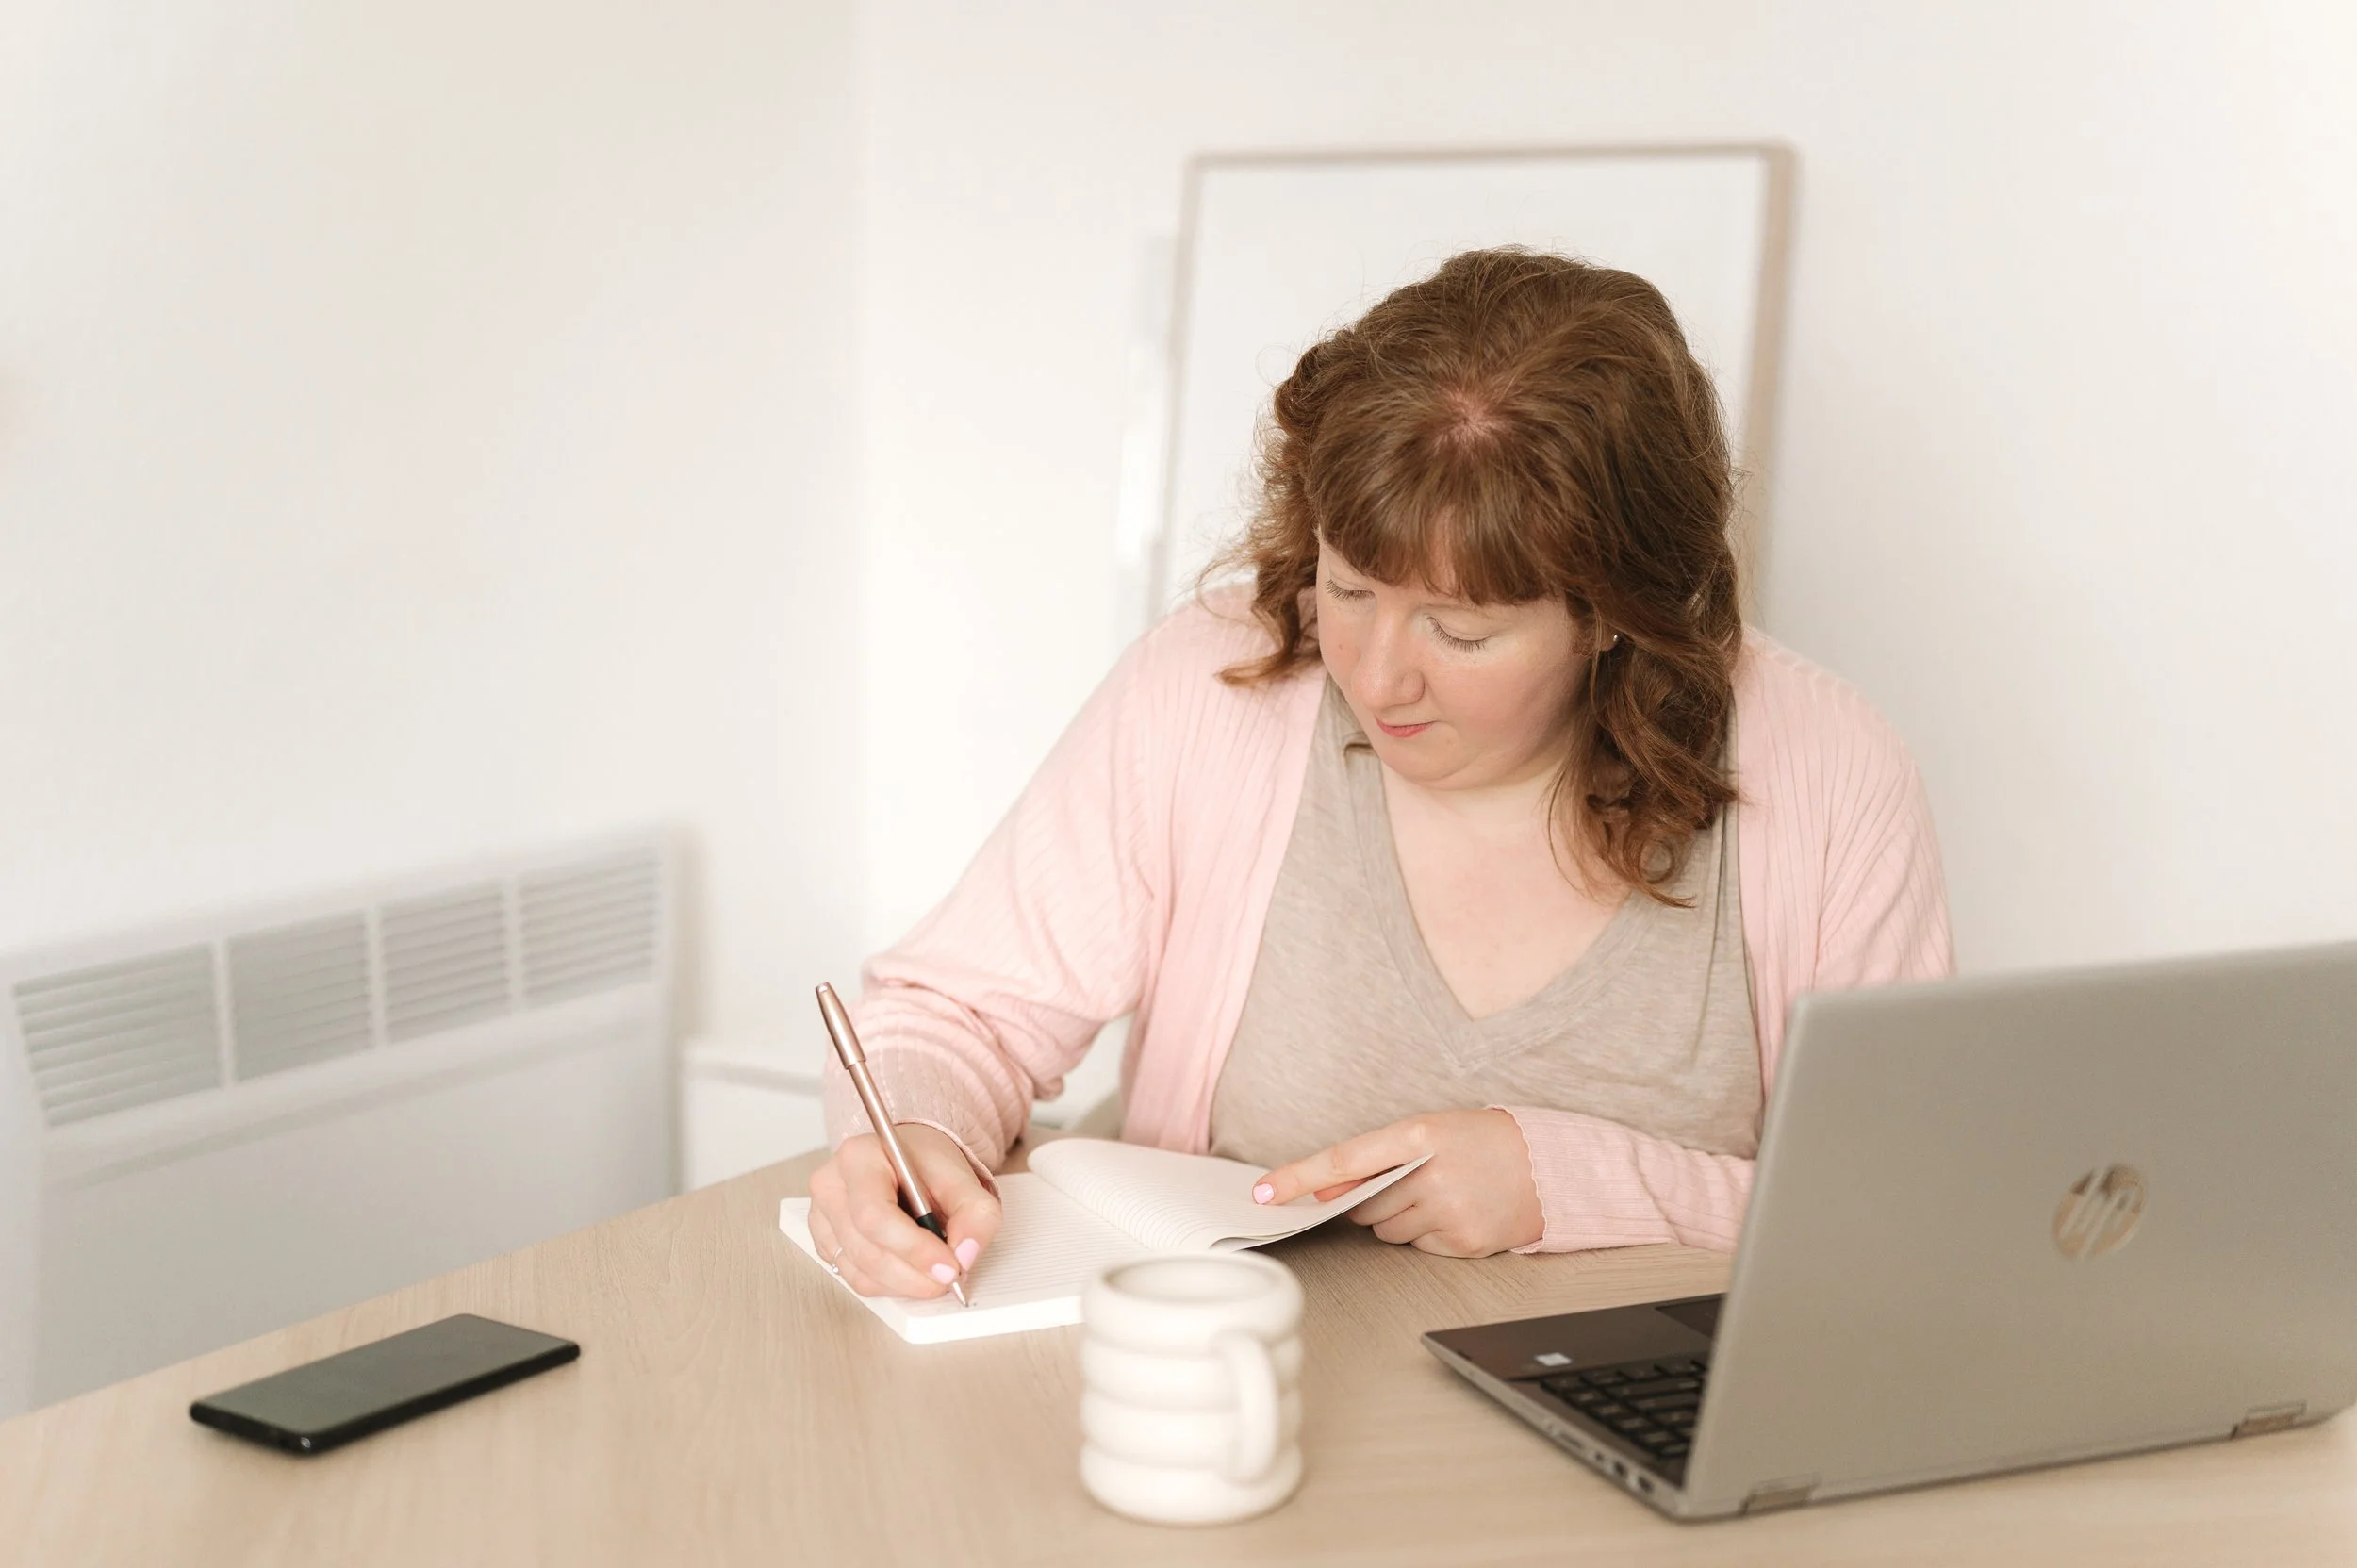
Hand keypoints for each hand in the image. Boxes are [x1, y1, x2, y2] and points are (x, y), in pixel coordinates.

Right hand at [806, 1124, 1001, 1298]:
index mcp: (859, 1158)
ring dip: (904, 1283)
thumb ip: (975, 1214)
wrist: (908, 1161)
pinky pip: (854, 1278)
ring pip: (859, 1271)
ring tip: (934, 1274)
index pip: (875, 1215)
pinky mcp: (824, 1241)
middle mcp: (831, 1186)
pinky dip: (889, 1284)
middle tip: (949, 1278)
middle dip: (913, 1273)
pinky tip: (911, 1270)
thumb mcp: (963, 1178)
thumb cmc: (926, 1164)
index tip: (949, 1266)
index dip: (913, 1248)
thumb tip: (966, 1255)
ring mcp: (822, 1216)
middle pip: (866, 1249)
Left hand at [1254, 1109, 1542, 1256]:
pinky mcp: (1462, 1242)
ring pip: (1386, 1231)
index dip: (1298, 1178)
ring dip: (1399, 1219)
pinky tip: (1454, 1215)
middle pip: (1363, 1205)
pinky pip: (1416, 1248)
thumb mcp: (1429, 1131)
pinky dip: (1426, 1235)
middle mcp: (1432, 1174)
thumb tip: (1324, 1190)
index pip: (1343, 1159)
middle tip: (1409, 1182)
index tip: (1263, 1193)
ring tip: (1439, 1196)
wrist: (1548, 1167)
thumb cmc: (1481, 1142)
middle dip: (1372, 1199)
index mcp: (1419, 1134)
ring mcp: (1448, 1211)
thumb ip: (1376, 1158)